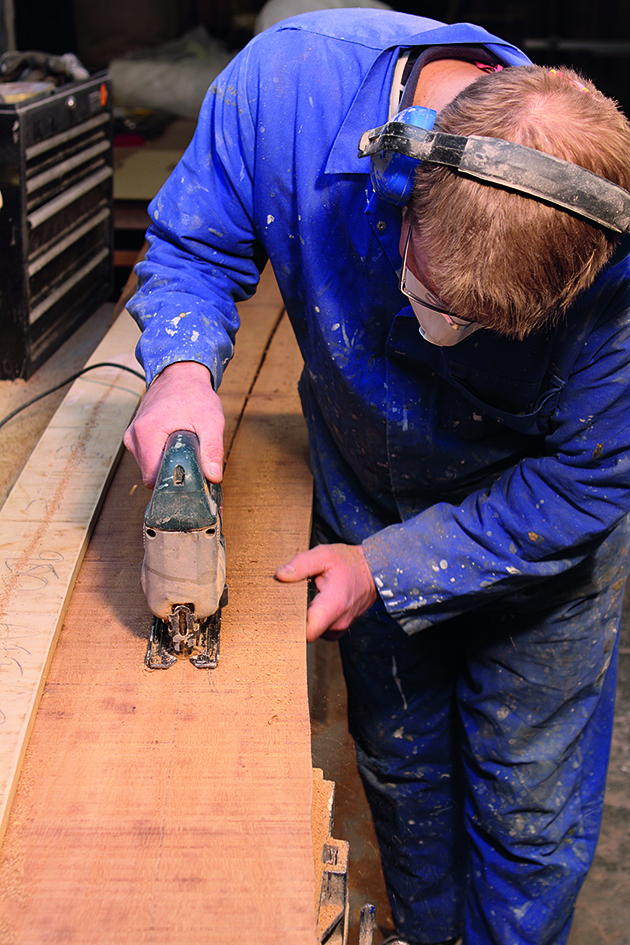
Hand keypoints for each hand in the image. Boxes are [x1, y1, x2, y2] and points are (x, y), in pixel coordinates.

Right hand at [123, 361, 224, 487]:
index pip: (153, 477)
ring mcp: (131, 436)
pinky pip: (148, 458)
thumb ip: (212, 450)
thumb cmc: (195, 394)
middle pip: (151, 474)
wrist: (181, 374)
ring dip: (167, 464)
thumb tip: (214, 477)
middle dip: (173, 472)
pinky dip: (162, 457)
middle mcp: (133, 436)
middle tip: (192, 459)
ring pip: (149, 468)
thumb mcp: (211, 421)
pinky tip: (175, 445)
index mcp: (147, 432)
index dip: (174, 482)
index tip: (191, 476)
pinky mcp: (134, 436)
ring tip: (184, 448)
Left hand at [275, 543, 376, 641]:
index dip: (290, 624)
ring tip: (303, 599)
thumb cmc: (350, 563)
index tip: (281, 611)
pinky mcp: (338, 629)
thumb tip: (281, 574)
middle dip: (293, 618)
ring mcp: (339, 628)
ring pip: (311, 632)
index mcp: (333, 605)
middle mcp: (337, 622)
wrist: (374, 572)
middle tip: (288, 600)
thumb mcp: (324, 555)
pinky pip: (320, 631)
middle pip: (304, 633)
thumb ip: (301, 564)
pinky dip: (313, 621)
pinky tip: (312, 605)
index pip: (307, 632)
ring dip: (304, 619)